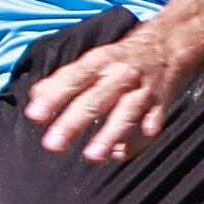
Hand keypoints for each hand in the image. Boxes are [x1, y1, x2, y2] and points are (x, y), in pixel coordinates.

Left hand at [25, 21, 194, 161]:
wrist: (168, 46)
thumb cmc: (121, 59)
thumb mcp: (92, 61)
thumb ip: (63, 81)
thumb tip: (35, 99)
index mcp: (100, 62)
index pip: (73, 78)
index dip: (54, 96)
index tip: (35, 115)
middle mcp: (121, 75)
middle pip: (95, 99)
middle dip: (73, 122)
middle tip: (53, 144)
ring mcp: (143, 91)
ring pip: (126, 113)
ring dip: (109, 135)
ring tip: (91, 156)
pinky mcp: (161, 106)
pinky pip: (151, 126)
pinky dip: (137, 142)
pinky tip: (120, 154)